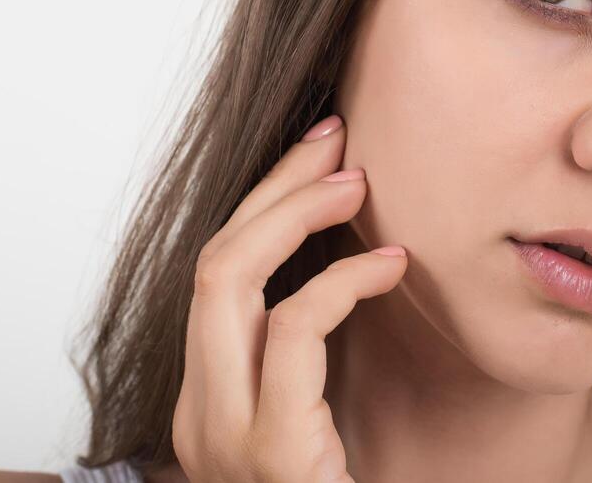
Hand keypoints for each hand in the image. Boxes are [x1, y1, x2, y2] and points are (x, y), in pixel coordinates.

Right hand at [171, 115, 406, 481]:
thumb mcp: (319, 422)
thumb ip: (311, 356)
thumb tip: (353, 257)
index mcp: (207, 400)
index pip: (214, 276)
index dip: (263, 204)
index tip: (317, 156)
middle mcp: (200, 411)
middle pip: (212, 260)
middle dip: (274, 187)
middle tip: (336, 140)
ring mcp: (224, 433)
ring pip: (229, 279)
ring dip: (295, 213)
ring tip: (359, 181)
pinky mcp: (271, 450)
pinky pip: (292, 333)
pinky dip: (341, 282)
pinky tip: (391, 265)